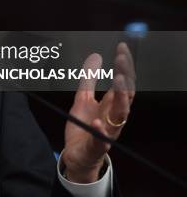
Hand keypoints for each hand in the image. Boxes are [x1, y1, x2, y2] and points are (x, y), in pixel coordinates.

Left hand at [62, 42, 135, 182]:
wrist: (76, 154)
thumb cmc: (84, 126)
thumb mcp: (83, 98)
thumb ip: (89, 79)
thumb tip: (96, 56)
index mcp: (111, 105)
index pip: (123, 83)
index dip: (123, 66)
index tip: (121, 48)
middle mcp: (114, 117)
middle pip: (126, 95)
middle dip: (125, 77)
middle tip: (121, 59)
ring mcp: (108, 132)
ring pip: (121, 115)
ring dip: (121, 98)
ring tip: (118, 81)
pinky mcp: (98, 146)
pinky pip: (102, 140)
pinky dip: (101, 131)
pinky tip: (98, 121)